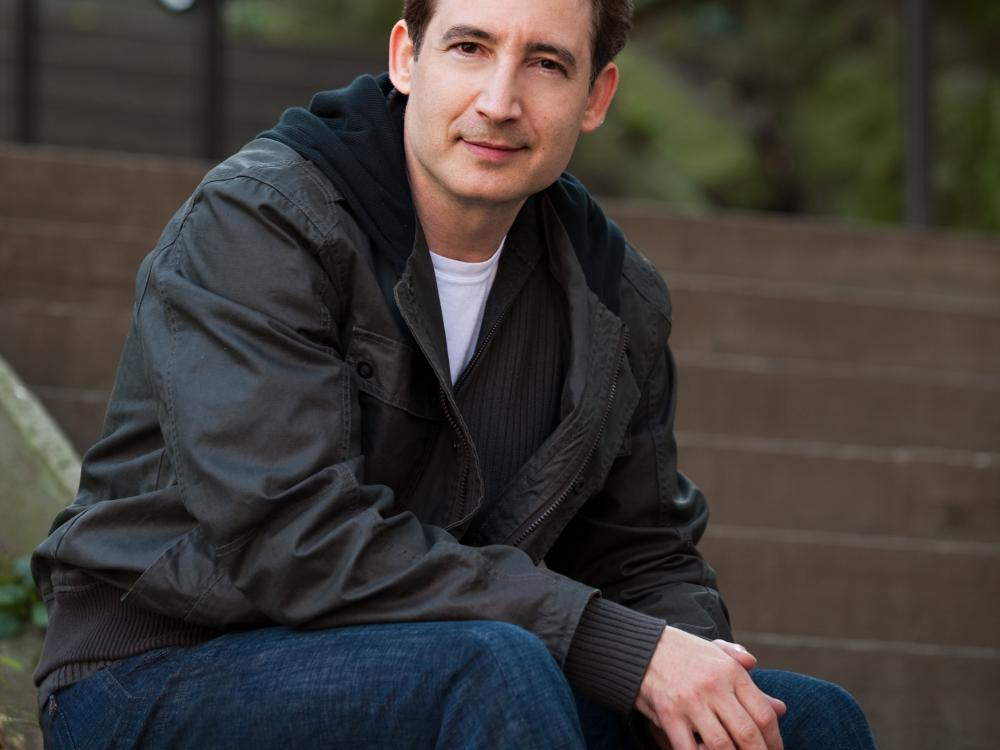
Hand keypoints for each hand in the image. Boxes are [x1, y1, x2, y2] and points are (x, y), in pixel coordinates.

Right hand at [636, 627, 785, 749]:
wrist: (641, 645)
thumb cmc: (683, 653)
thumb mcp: (718, 656)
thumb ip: (753, 687)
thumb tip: (780, 708)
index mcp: (731, 672)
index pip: (764, 714)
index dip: (774, 741)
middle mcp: (714, 686)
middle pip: (747, 734)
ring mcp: (690, 701)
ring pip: (722, 746)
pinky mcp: (668, 713)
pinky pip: (689, 749)